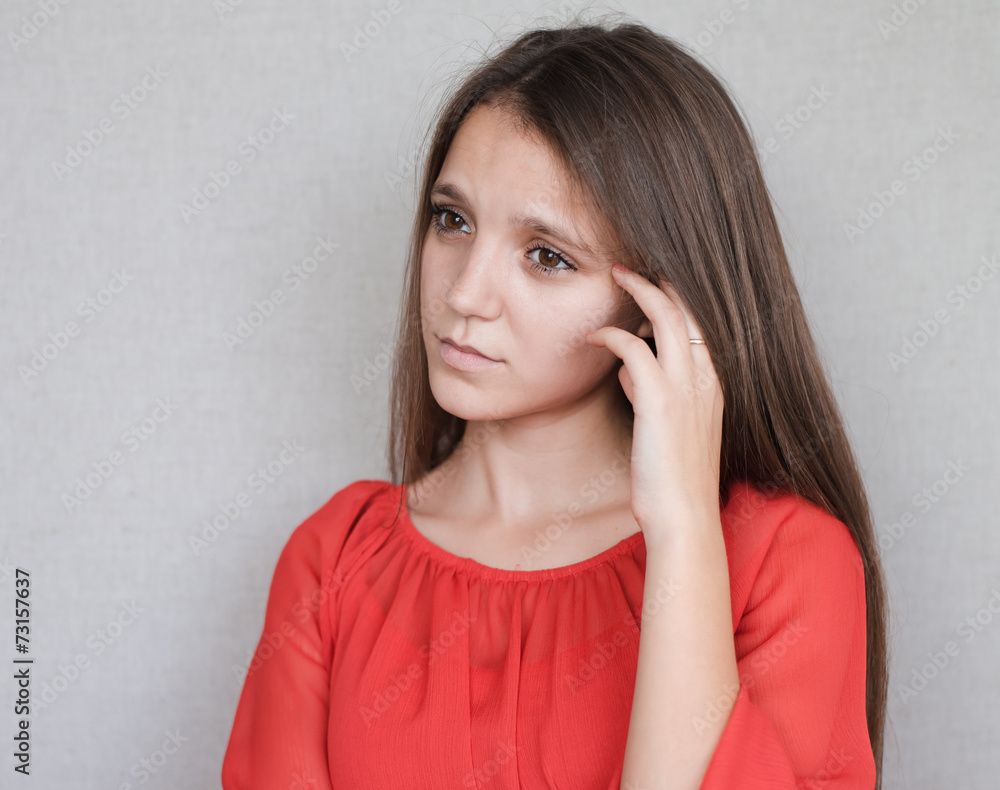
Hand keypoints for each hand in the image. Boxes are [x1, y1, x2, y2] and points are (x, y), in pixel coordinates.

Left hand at [585, 263, 723, 547]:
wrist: (682, 517)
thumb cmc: (670, 476)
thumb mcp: (666, 425)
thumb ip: (651, 390)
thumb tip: (627, 367)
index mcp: (714, 382)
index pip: (701, 321)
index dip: (677, 294)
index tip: (650, 280)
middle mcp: (707, 377)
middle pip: (689, 307)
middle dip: (659, 279)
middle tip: (629, 266)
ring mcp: (687, 387)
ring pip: (667, 315)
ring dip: (639, 290)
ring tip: (615, 275)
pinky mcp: (661, 401)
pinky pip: (634, 349)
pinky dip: (611, 336)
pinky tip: (591, 338)